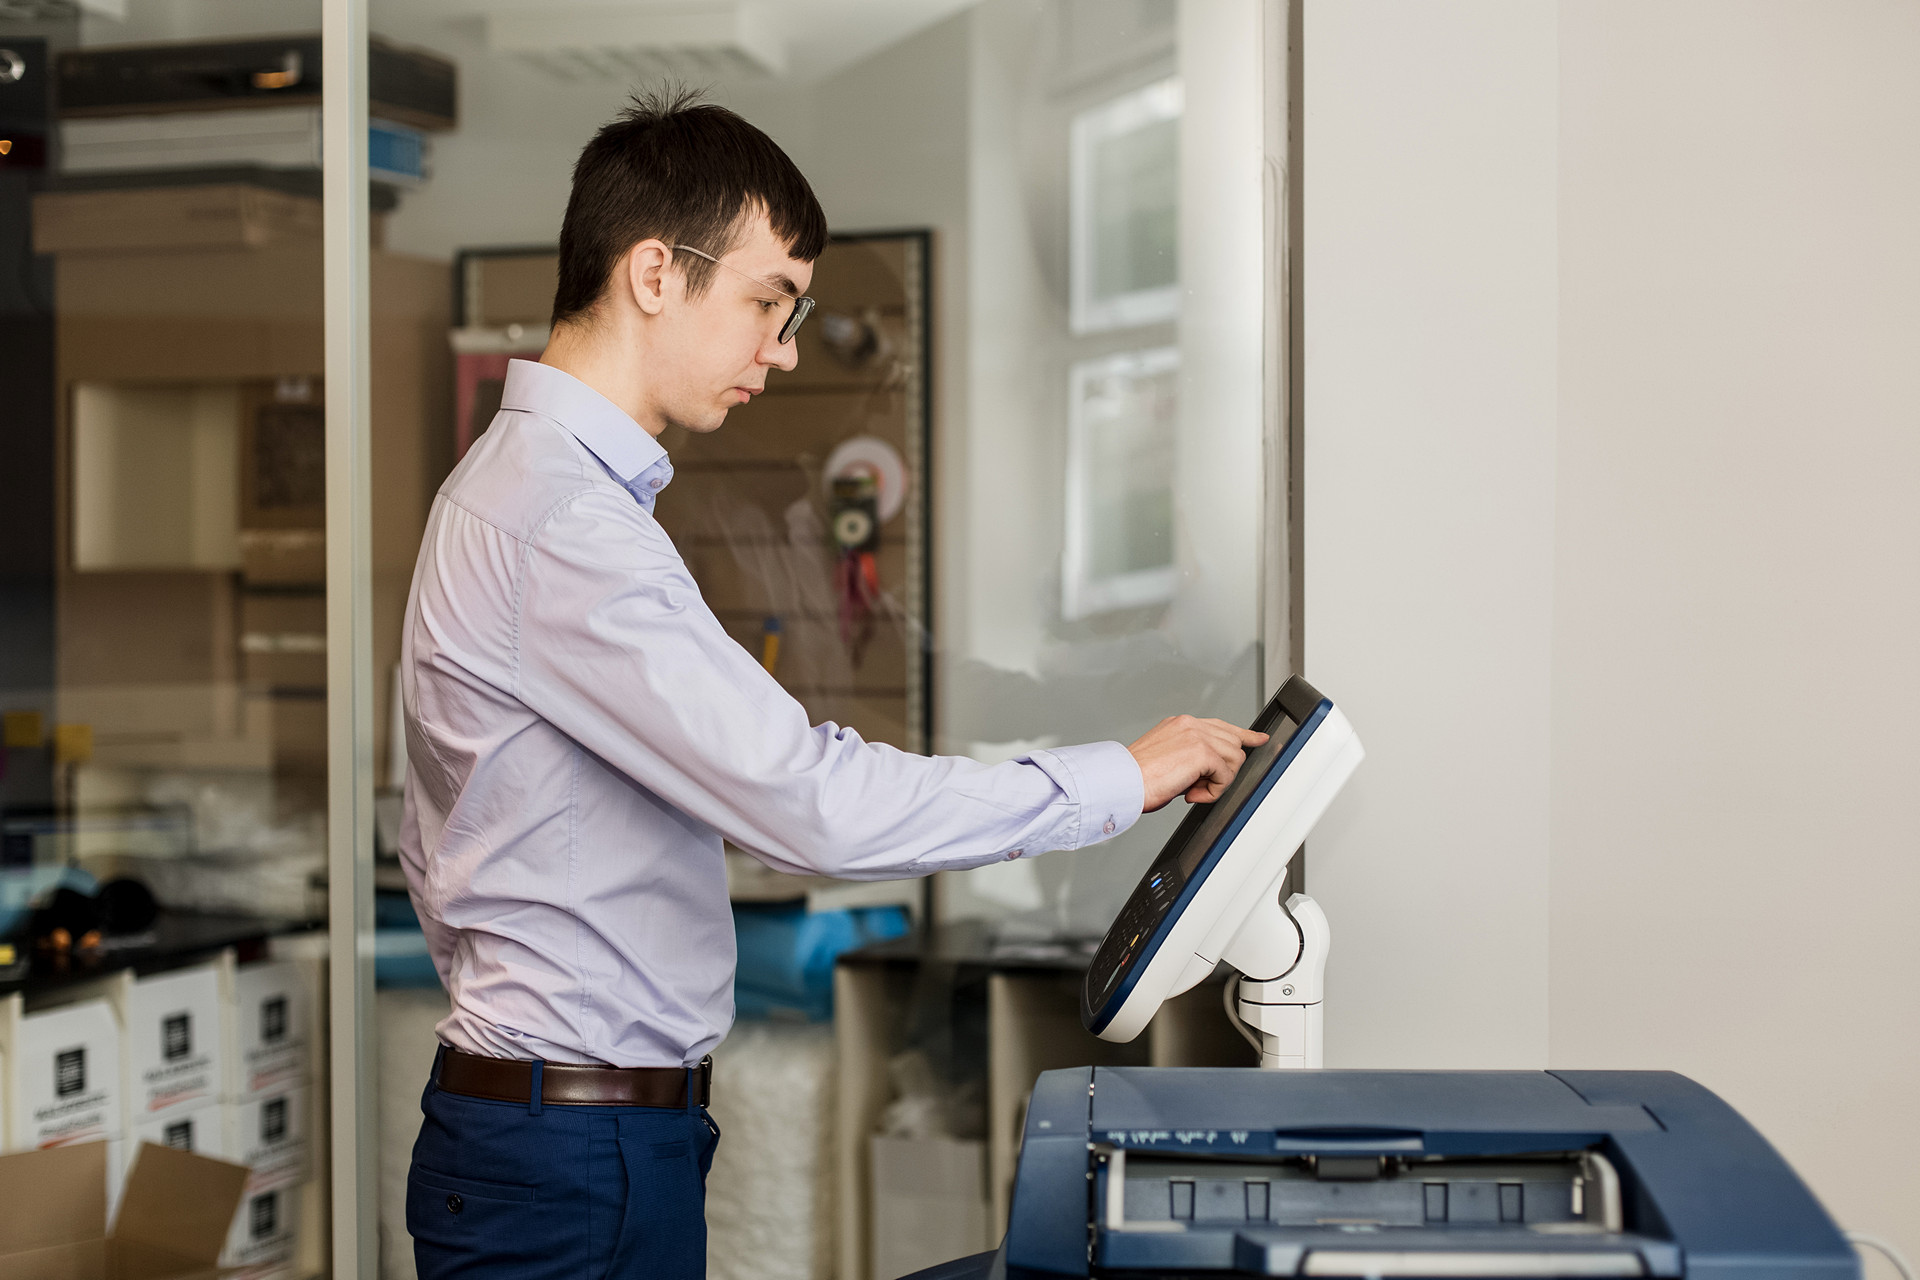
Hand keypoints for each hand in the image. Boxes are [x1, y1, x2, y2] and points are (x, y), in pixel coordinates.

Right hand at [1126, 715, 1268, 812]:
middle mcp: (1190, 724)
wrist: (1122, 782)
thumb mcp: (1167, 759)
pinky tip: (1193, 794)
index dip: (1243, 734)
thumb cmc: (1136, 777)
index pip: (1220, 725)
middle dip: (1226, 768)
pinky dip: (1214, 790)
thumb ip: (1191, 758)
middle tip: (1202, 785)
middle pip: (1233, 742)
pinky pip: (1226, 775)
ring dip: (1219, 781)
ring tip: (1193, 790)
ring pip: (1234, 758)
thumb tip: (1209, 773)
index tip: (1258, 738)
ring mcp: (1197, 735)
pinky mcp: (1202, 752)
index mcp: (1180, 724)